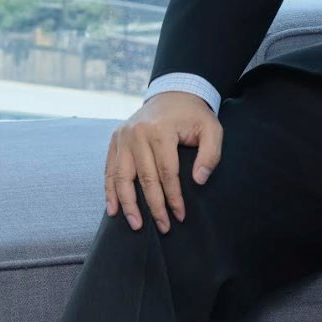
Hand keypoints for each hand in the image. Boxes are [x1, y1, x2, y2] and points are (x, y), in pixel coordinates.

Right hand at [105, 91, 222, 234]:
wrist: (173, 93)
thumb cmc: (193, 115)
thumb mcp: (211, 129)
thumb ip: (210, 154)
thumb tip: (198, 180)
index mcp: (160, 129)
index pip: (166, 172)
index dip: (173, 197)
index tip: (180, 216)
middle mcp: (137, 132)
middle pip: (144, 178)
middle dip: (154, 206)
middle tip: (163, 227)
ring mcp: (123, 136)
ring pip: (121, 177)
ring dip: (128, 204)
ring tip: (136, 224)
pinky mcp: (115, 139)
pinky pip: (109, 169)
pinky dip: (110, 191)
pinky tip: (113, 209)